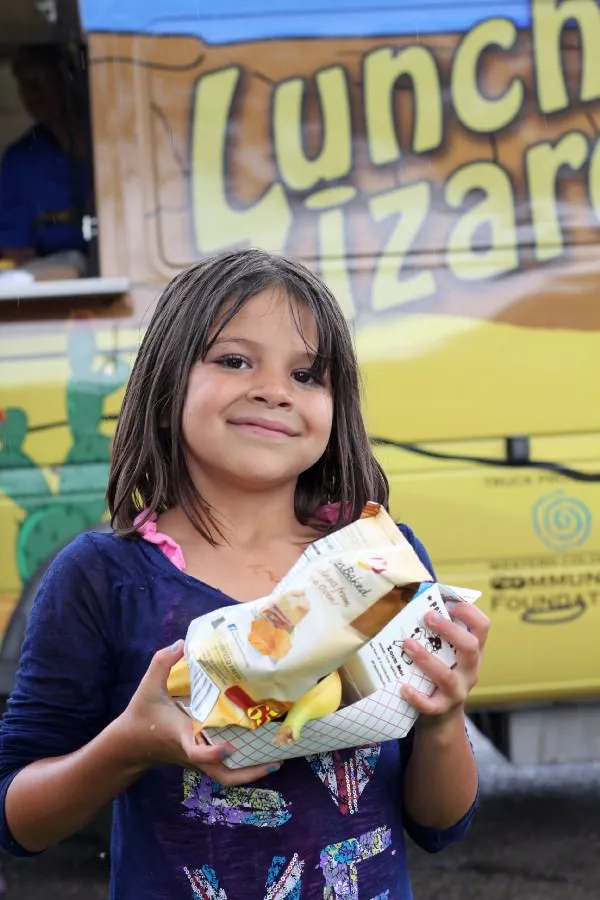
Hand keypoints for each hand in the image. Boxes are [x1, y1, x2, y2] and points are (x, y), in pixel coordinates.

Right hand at [115, 641, 281, 785]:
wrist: (129, 745)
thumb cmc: (141, 716)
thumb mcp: (148, 687)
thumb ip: (162, 663)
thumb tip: (181, 643)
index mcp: (182, 737)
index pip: (197, 753)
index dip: (213, 754)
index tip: (230, 747)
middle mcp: (193, 753)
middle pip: (222, 776)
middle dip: (249, 774)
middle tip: (275, 761)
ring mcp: (197, 760)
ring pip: (225, 776)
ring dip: (250, 772)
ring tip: (275, 759)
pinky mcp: (199, 759)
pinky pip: (223, 768)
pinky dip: (241, 764)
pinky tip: (258, 747)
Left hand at [400, 600, 489, 720]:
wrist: (442, 719)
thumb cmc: (439, 675)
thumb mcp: (446, 654)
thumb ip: (437, 633)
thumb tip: (414, 600)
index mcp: (472, 651)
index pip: (482, 626)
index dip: (469, 611)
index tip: (448, 602)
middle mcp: (470, 670)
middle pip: (469, 647)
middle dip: (449, 629)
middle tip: (427, 616)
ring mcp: (458, 691)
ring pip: (446, 676)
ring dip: (426, 658)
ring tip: (407, 644)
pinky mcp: (442, 709)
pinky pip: (431, 705)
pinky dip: (417, 696)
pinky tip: (403, 687)